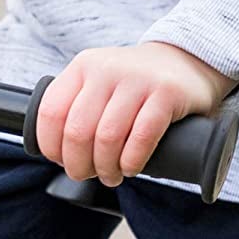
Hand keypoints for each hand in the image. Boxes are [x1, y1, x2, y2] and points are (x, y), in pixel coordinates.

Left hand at [35, 43, 237, 186]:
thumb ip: (76, 107)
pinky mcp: (166, 93)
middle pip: (77, 131)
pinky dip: (132, 162)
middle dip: (79, 165)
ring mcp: (137, 79)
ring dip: (107, 168)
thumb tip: (57, 154)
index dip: (52, 148)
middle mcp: (106, 69)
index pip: (50, 113)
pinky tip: (131, 167)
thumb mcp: (99, 83)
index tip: (63, 162)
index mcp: (83, 67)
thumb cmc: (136, 87)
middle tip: (90, 175)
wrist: (188, 62)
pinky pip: (140, 138)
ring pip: (107, 138)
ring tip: (113, 175)